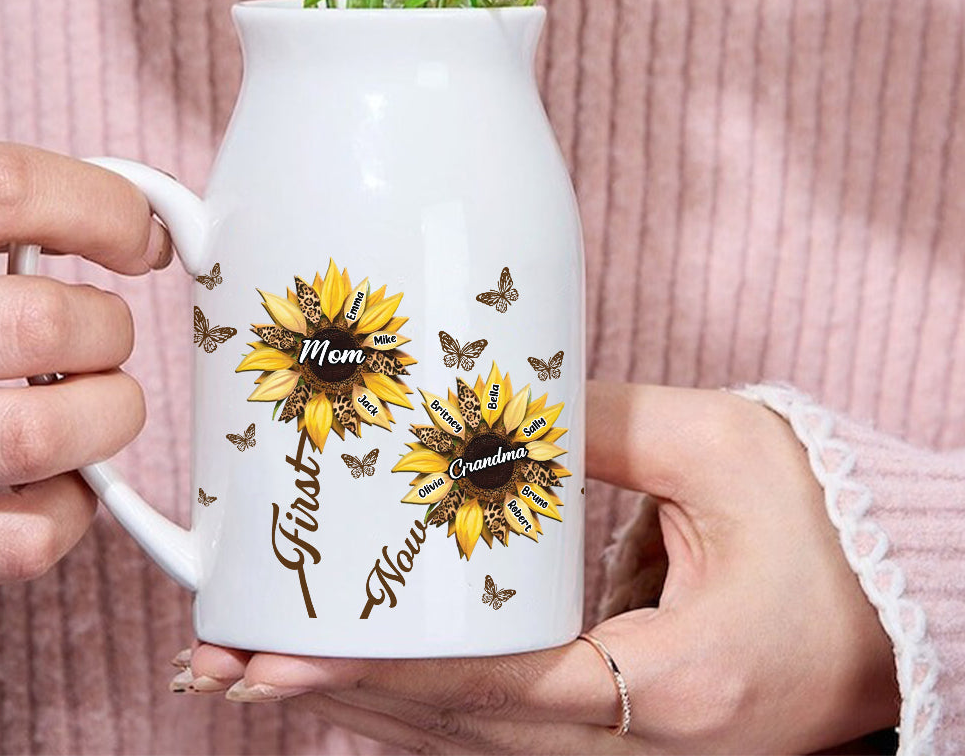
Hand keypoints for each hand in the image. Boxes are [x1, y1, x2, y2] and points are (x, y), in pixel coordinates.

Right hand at [0, 142, 170, 583]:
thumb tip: (127, 220)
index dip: (102, 207)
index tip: (139, 235)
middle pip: (34, 324)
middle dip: (110, 326)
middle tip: (100, 331)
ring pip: (33, 438)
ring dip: (106, 415)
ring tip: (93, 399)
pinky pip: (8, 545)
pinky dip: (69, 508)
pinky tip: (58, 476)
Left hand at [177, 383, 898, 753]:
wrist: (899, 606)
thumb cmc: (832, 536)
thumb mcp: (725, 451)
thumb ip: (604, 422)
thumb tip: (497, 407)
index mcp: (674, 689)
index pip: (498, 689)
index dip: (383, 673)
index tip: (283, 653)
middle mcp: (640, 744)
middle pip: (458, 732)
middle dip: (338, 696)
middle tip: (229, 661)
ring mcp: (626, 749)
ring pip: (467, 743)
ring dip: (363, 706)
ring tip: (257, 669)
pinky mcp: (616, 726)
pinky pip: (497, 728)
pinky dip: (418, 704)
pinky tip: (355, 677)